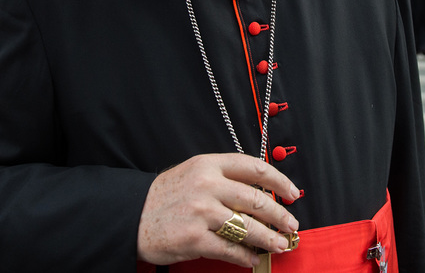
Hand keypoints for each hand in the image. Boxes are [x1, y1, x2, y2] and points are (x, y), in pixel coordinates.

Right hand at [136, 153, 300, 267]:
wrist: (132, 215)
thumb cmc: (164, 196)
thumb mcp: (193, 173)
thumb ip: (223, 177)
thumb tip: (260, 191)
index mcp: (208, 165)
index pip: (254, 168)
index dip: (279, 181)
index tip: (292, 192)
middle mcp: (207, 186)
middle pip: (256, 199)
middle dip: (279, 215)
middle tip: (291, 224)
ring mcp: (201, 212)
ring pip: (247, 226)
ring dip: (269, 238)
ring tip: (280, 244)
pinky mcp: (194, 239)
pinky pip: (229, 249)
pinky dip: (245, 256)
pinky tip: (253, 258)